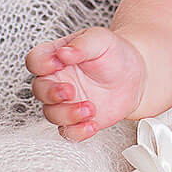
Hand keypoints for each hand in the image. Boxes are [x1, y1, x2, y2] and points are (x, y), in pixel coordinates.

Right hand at [26, 27, 146, 141]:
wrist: (135, 75)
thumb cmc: (115, 53)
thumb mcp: (101, 39)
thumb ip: (82, 44)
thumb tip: (64, 52)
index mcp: (57, 57)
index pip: (36, 60)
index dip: (41, 64)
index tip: (57, 63)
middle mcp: (57, 80)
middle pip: (40, 90)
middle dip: (52, 93)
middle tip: (70, 91)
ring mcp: (66, 102)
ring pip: (52, 113)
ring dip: (68, 114)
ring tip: (90, 108)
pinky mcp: (77, 119)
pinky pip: (68, 131)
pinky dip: (77, 131)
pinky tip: (91, 124)